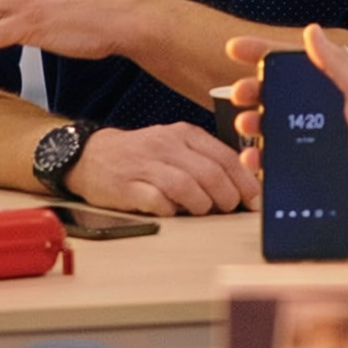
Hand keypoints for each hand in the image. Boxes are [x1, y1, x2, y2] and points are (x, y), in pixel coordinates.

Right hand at [65, 123, 256, 215]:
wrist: (91, 156)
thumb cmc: (142, 156)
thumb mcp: (176, 146)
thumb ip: (206, 161)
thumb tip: (243, 187)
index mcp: (183, 134)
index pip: (224, 157)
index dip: (245, 182)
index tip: (255, 201)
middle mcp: (165, 145)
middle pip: (209, 173)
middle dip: (227, 196)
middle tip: (229, 209)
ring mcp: (145, 165)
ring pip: (185, 185)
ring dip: (201, 204)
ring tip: (203, 211)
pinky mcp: (126, 186)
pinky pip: (156, 200)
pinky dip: (170, 210)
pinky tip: (173, 212)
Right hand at [226, 25, 347, 211]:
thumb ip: (335, 64)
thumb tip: (311, 31)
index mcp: (332, 86)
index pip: (291, 63)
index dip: (261, 54)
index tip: (233, 48)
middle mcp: (320, 110)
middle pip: (275, 95)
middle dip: (252, 92)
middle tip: (238, 95)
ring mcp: (315, 139)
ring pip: (273, 128)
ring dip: (254, 125)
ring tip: (247, 126)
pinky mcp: (314, 167)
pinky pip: (281, 162)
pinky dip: (263, 161)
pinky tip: (253, 160)